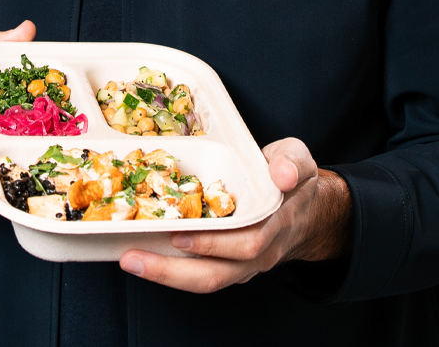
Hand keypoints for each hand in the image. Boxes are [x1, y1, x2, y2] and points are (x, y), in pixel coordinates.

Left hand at [120, 137, 349, 293]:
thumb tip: (281, 173)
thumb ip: (291, 161)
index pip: (247, 242)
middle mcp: (259, 252)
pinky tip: (144, 259)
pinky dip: (172, 272)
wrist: (307, 211)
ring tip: (131, 261)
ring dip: (166, 275)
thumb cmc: (293, 181)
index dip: (213, 243)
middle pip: (217, 272)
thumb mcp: (298, 159)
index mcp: (275, 224)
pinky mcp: (231, 267)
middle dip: (174, 269)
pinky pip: (202, 276)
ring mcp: (244, 265)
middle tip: (135, 255)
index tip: (180, 235)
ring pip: (206, 280)